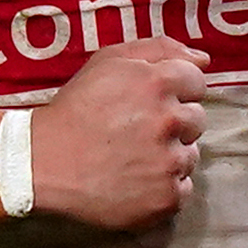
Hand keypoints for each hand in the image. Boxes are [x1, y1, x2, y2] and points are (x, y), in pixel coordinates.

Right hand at [31, 37, 205, 231]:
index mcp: (157, 82)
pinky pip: (183, 189)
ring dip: (170, 156)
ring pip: (191, 156)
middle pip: (198, 119)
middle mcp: (168, 120)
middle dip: (174, 123)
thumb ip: (159, 49)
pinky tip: (136, 180)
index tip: (151, 103)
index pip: (197, 82)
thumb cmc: (76, 109)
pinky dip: (164, 187)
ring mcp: (169, 162)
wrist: (43, 161)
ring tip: (134, 157)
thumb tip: (204, 59)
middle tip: (138, 131)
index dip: (175, 91)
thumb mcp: (109, 62)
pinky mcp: (165, 197)